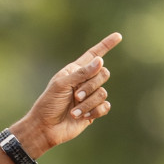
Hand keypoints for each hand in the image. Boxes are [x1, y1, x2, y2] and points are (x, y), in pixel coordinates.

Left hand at [12, 31, 122, 157]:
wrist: (45, 128)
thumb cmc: (48, 104)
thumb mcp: (61, 85)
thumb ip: (81, 73)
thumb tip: (100, 61)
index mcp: (75, 71)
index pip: (93, 55)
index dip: (105, 45)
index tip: (118, 36)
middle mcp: (84, 81)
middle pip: (103, 74)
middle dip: (90, 86)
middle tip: (75, 96)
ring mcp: (89, 96)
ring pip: (103, 92)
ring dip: (87, 103)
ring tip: (73, 111)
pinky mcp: (93, 110)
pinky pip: (105, 106)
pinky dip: (94, 111)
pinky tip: (82, 117)